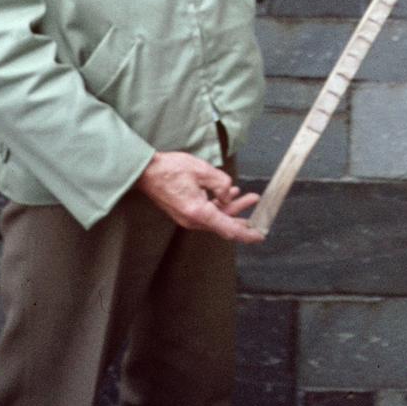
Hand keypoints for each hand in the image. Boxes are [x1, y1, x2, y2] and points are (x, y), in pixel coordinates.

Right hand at [136, 151, 264, 242]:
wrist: (146, 172)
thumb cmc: (171, 169)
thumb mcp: (202, 171)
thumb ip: (221, 184)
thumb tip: (229, 195)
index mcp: (198, 212)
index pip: (228, 229)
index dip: (246, 234)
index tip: (260, 236)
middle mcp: (193, 220)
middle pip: (224, 223)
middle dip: (243, 216)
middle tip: (257, 206)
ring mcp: (188, 217)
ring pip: (217, 217)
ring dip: (232, 208)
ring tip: (249, 196)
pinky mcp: (185, 211)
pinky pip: (207, 212)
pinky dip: (220, 205)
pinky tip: (229, 194)